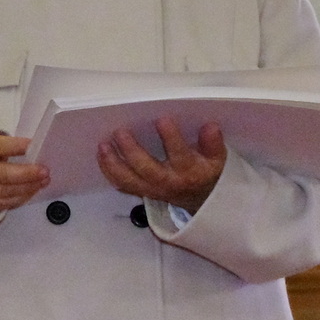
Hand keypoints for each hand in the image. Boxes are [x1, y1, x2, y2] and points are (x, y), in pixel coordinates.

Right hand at [0, 132, 49, 214]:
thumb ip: (1, 142)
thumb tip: (29, 150)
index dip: (15, 146)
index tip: (32, 145)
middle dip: (25, 174)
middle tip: (44, 170)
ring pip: (1, 193)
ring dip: (26, 188)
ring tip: (42, 181)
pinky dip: (18, 200)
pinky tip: (30, 192)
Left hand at [97, 117, 227, 213]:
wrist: (201, 200)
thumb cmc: (206, 172)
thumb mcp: (217, 159)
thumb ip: (213, 144)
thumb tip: (210, 127)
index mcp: (188, 172)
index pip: (179, 155)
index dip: (171, 138)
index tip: (162, 119)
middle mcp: (168, 182)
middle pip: (147, 169)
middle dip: (131, 151)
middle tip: (120, 131)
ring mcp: (152, 189)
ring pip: (129, 180)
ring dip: (113, 163)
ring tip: (103, 145)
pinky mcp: (142, 191)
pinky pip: (122, 184)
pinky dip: (109, 171)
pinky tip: (101, 155)